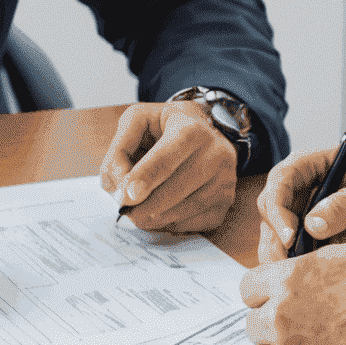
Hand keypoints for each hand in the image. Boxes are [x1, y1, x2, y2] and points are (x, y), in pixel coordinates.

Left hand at [99, 101, 237, 231]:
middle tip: (126, 212)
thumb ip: (120, 148)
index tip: (127, 196)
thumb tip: (118, 186)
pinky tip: (161, 215)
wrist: (204, 128)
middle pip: (177, 188)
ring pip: (187, 208)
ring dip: (157, 218)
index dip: (146, 177)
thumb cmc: (166, 127)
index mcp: (191, 128)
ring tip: (138, 216)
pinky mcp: (227, 199)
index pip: (167, 156)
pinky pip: (198, 222)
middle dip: (146, 205)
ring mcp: (225, 178)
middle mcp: (216, 152)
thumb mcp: (138, 120)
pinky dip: (175, 224)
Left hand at [239, 245, 345, 344]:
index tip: (273, 297)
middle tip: (292, 321)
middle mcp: (279, 314)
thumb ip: (312, 261)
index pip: (248, 286)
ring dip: (275, 344)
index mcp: (288, 280)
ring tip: (303, 341)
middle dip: (268, 319)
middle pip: (252, 319)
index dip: (262, 291)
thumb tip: (297, 264)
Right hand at [256, 144, 345, 266]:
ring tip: (298, 273)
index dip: (278, 202)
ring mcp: (305, 214)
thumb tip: (311, 223)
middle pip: (271, 205)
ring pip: (273, 232)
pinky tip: (306, 278)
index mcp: (321, 164)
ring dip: (278, 253)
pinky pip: (287, 253)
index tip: (290, 234)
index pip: (284, 175)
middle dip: (275, 233)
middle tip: (290, 260)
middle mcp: (307, 187)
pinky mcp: (309, 240)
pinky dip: (290, 266)